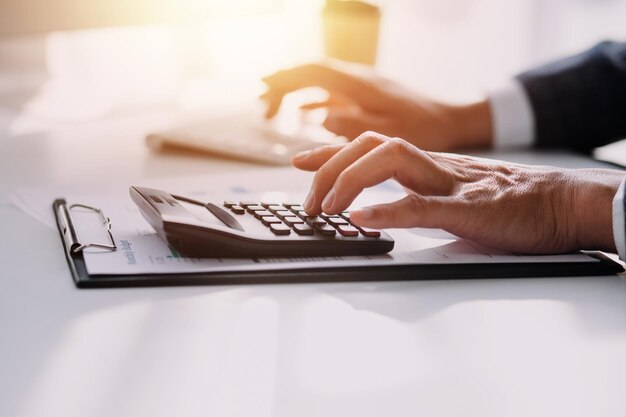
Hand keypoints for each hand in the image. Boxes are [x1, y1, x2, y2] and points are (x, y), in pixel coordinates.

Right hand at [262, 62, 491, 151]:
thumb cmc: (425, 125)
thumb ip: (353, 124)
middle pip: (310, 72)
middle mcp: (357, 80)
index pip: (314, 71)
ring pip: (319, 82)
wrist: (451, 117)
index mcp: (360, 84)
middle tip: (263, 105)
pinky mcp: (365, 97)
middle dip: (283, 84)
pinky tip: (304, 113)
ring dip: (294, 91)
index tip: (264, 90)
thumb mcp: (390, 131)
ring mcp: (360, 87)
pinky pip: (331, 93)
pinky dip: (312, 100)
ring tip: (273, 109)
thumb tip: (321, 118)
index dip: (286, 78)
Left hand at [292, 131, 623, 253]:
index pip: (370, 146)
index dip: (331, 153)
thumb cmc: (508, 203)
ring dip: (350, 181)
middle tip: (310, 202)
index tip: (299, 163)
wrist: (561, 203)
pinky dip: (389, 210)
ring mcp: (451, 183)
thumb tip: (379, 210)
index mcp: (427, 165)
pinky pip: (424, 205)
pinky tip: (362, 219)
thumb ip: (418, 194)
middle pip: (371, 146)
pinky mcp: (470, 208)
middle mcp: (433, 166)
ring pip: (391, 161)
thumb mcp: (452, 192)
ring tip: (328, 208)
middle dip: (331, 168)